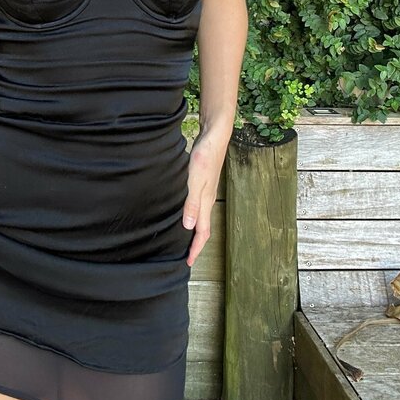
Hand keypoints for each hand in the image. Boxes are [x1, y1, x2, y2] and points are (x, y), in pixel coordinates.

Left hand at [182, 127, 228, 267]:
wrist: (215, 136)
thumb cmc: (205, 156)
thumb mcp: (195, 179)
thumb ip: (192, 202)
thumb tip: (188, 226)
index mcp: (206, 201)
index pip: (202, 232)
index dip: (195, 248)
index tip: (188, 262)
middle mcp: (208, 199)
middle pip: (203, 228)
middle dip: (195, 244)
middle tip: (186, 256)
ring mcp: (207, 192)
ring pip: (201, 218)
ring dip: (194, 231)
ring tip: (184, 240)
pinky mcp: (203, 183)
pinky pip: (198, 206)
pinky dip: (192, 216)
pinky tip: (184, 213)